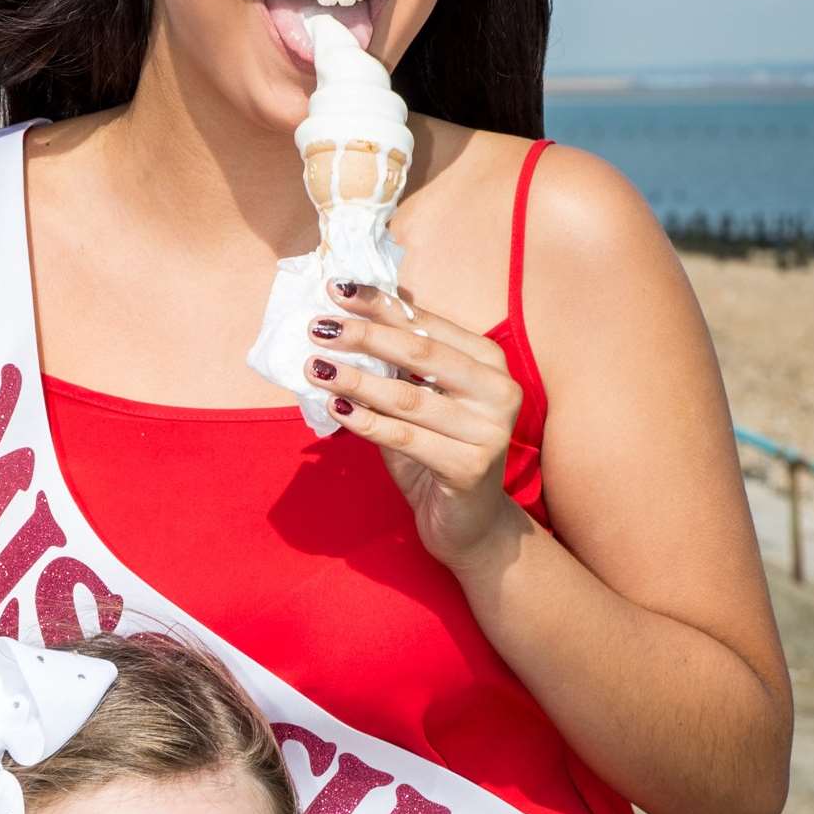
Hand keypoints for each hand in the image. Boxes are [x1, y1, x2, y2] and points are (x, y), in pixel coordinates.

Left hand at [305, 280, 527, 572]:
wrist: (467, 524)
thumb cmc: (436, 451)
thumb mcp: (418, 398)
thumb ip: (397, 361)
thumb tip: (351, 309)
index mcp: (488, 361)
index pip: (426, 323)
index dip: (381, 304)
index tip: (336, 289)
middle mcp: (498, 390)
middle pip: (421, 353)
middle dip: (364, 336)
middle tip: (318, 326)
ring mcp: (489, 430)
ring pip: (408, 397)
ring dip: (356, 380)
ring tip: (315, 367)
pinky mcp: (471, 468)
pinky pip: (406, 438)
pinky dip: (367, 423)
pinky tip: (336, 409)